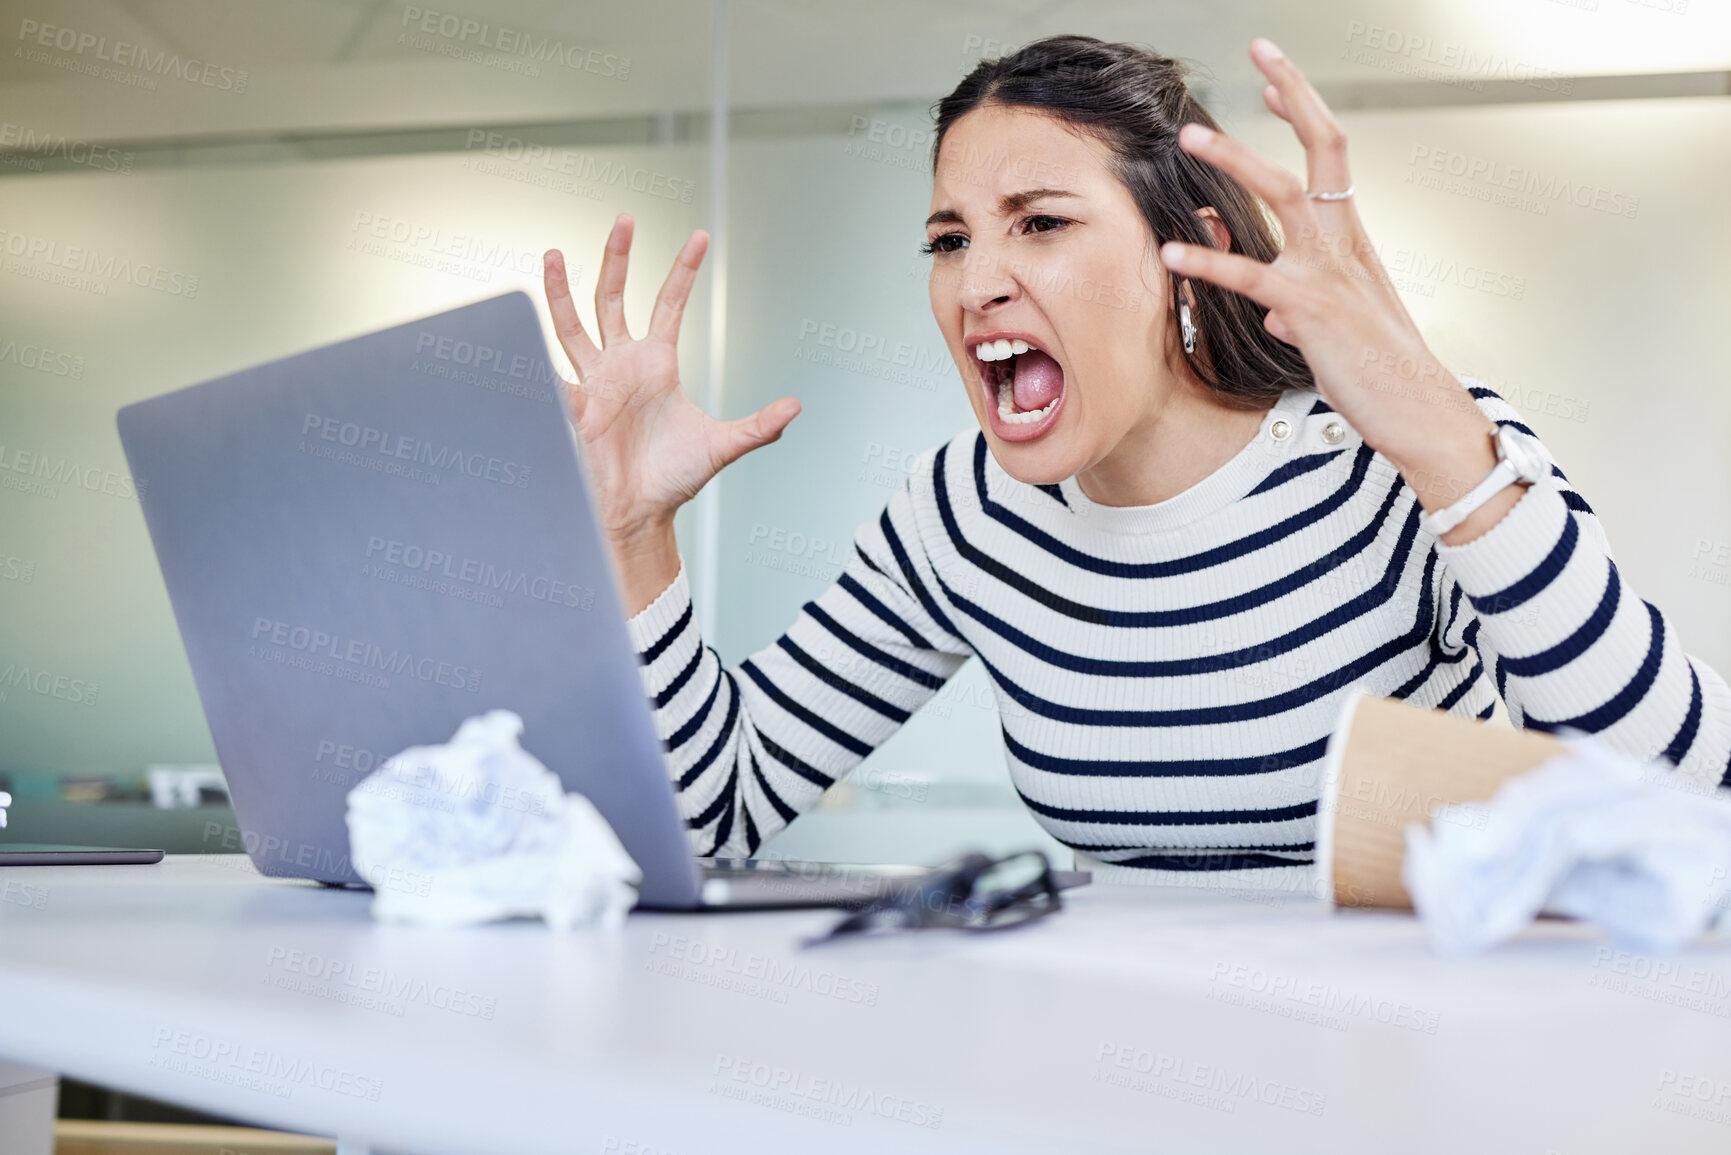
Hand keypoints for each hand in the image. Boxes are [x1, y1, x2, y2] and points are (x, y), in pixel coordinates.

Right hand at [543, 215, 800, 546]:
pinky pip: (548, 374)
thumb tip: (795, 408)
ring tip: (555, 252)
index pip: (669, 304)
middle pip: (613, 297)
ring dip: (562, 289)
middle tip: (624, 219)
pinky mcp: (570, 405)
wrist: (637, 514)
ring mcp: (592, 382)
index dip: (682, 271)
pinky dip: (531, 353)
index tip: (699, 236)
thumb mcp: (721, 447)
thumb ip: (758, 426)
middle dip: (618, 258)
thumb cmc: (674, 481)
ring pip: (572, 323)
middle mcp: (621, 365)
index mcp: (657, 364)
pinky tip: (515, 324)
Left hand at [1157, 40, 1510, 540]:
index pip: (1331, 155)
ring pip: (1284, 194)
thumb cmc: (1382, 373)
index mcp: (1351, 240)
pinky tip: (1175, 253)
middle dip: (1293, 94)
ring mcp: (1330, 271)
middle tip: (1259, 53)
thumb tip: (1273, 309)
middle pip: (1323, 147)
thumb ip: (1301, 308)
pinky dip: (1211, 261)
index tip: (1274, 76)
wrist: (1420, 413)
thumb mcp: (1338, 331)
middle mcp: (1344, 243)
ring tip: (1191, 138)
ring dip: (1236, 161)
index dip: (1304, 110)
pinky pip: (1254, 276)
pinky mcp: (1312, 309)